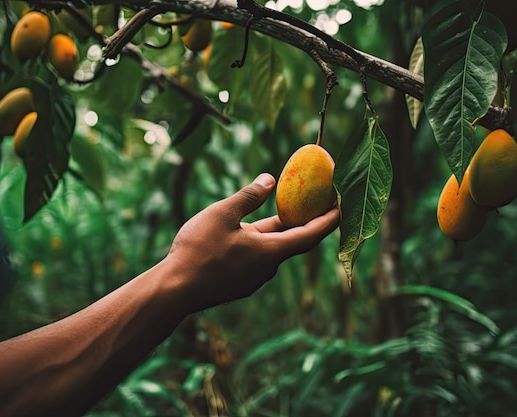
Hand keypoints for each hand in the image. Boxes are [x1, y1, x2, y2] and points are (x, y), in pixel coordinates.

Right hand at [164, 173, 339, 312]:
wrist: (173, 290)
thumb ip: (249, 196)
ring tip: (279, 210)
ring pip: (271, 250)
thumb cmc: (199, 249)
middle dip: (304, 222)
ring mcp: (252, 279)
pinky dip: (260, 242)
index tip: (342, 206)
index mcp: (270, 252)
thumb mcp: (223, 214)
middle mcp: (267, 269)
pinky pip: (256, 258)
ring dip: (278, 231)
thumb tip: (270, 179)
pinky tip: (246, 231)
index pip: (311, 235)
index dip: (329, 219)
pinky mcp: (239, 284)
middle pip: (293, 242)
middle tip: (313, 202)